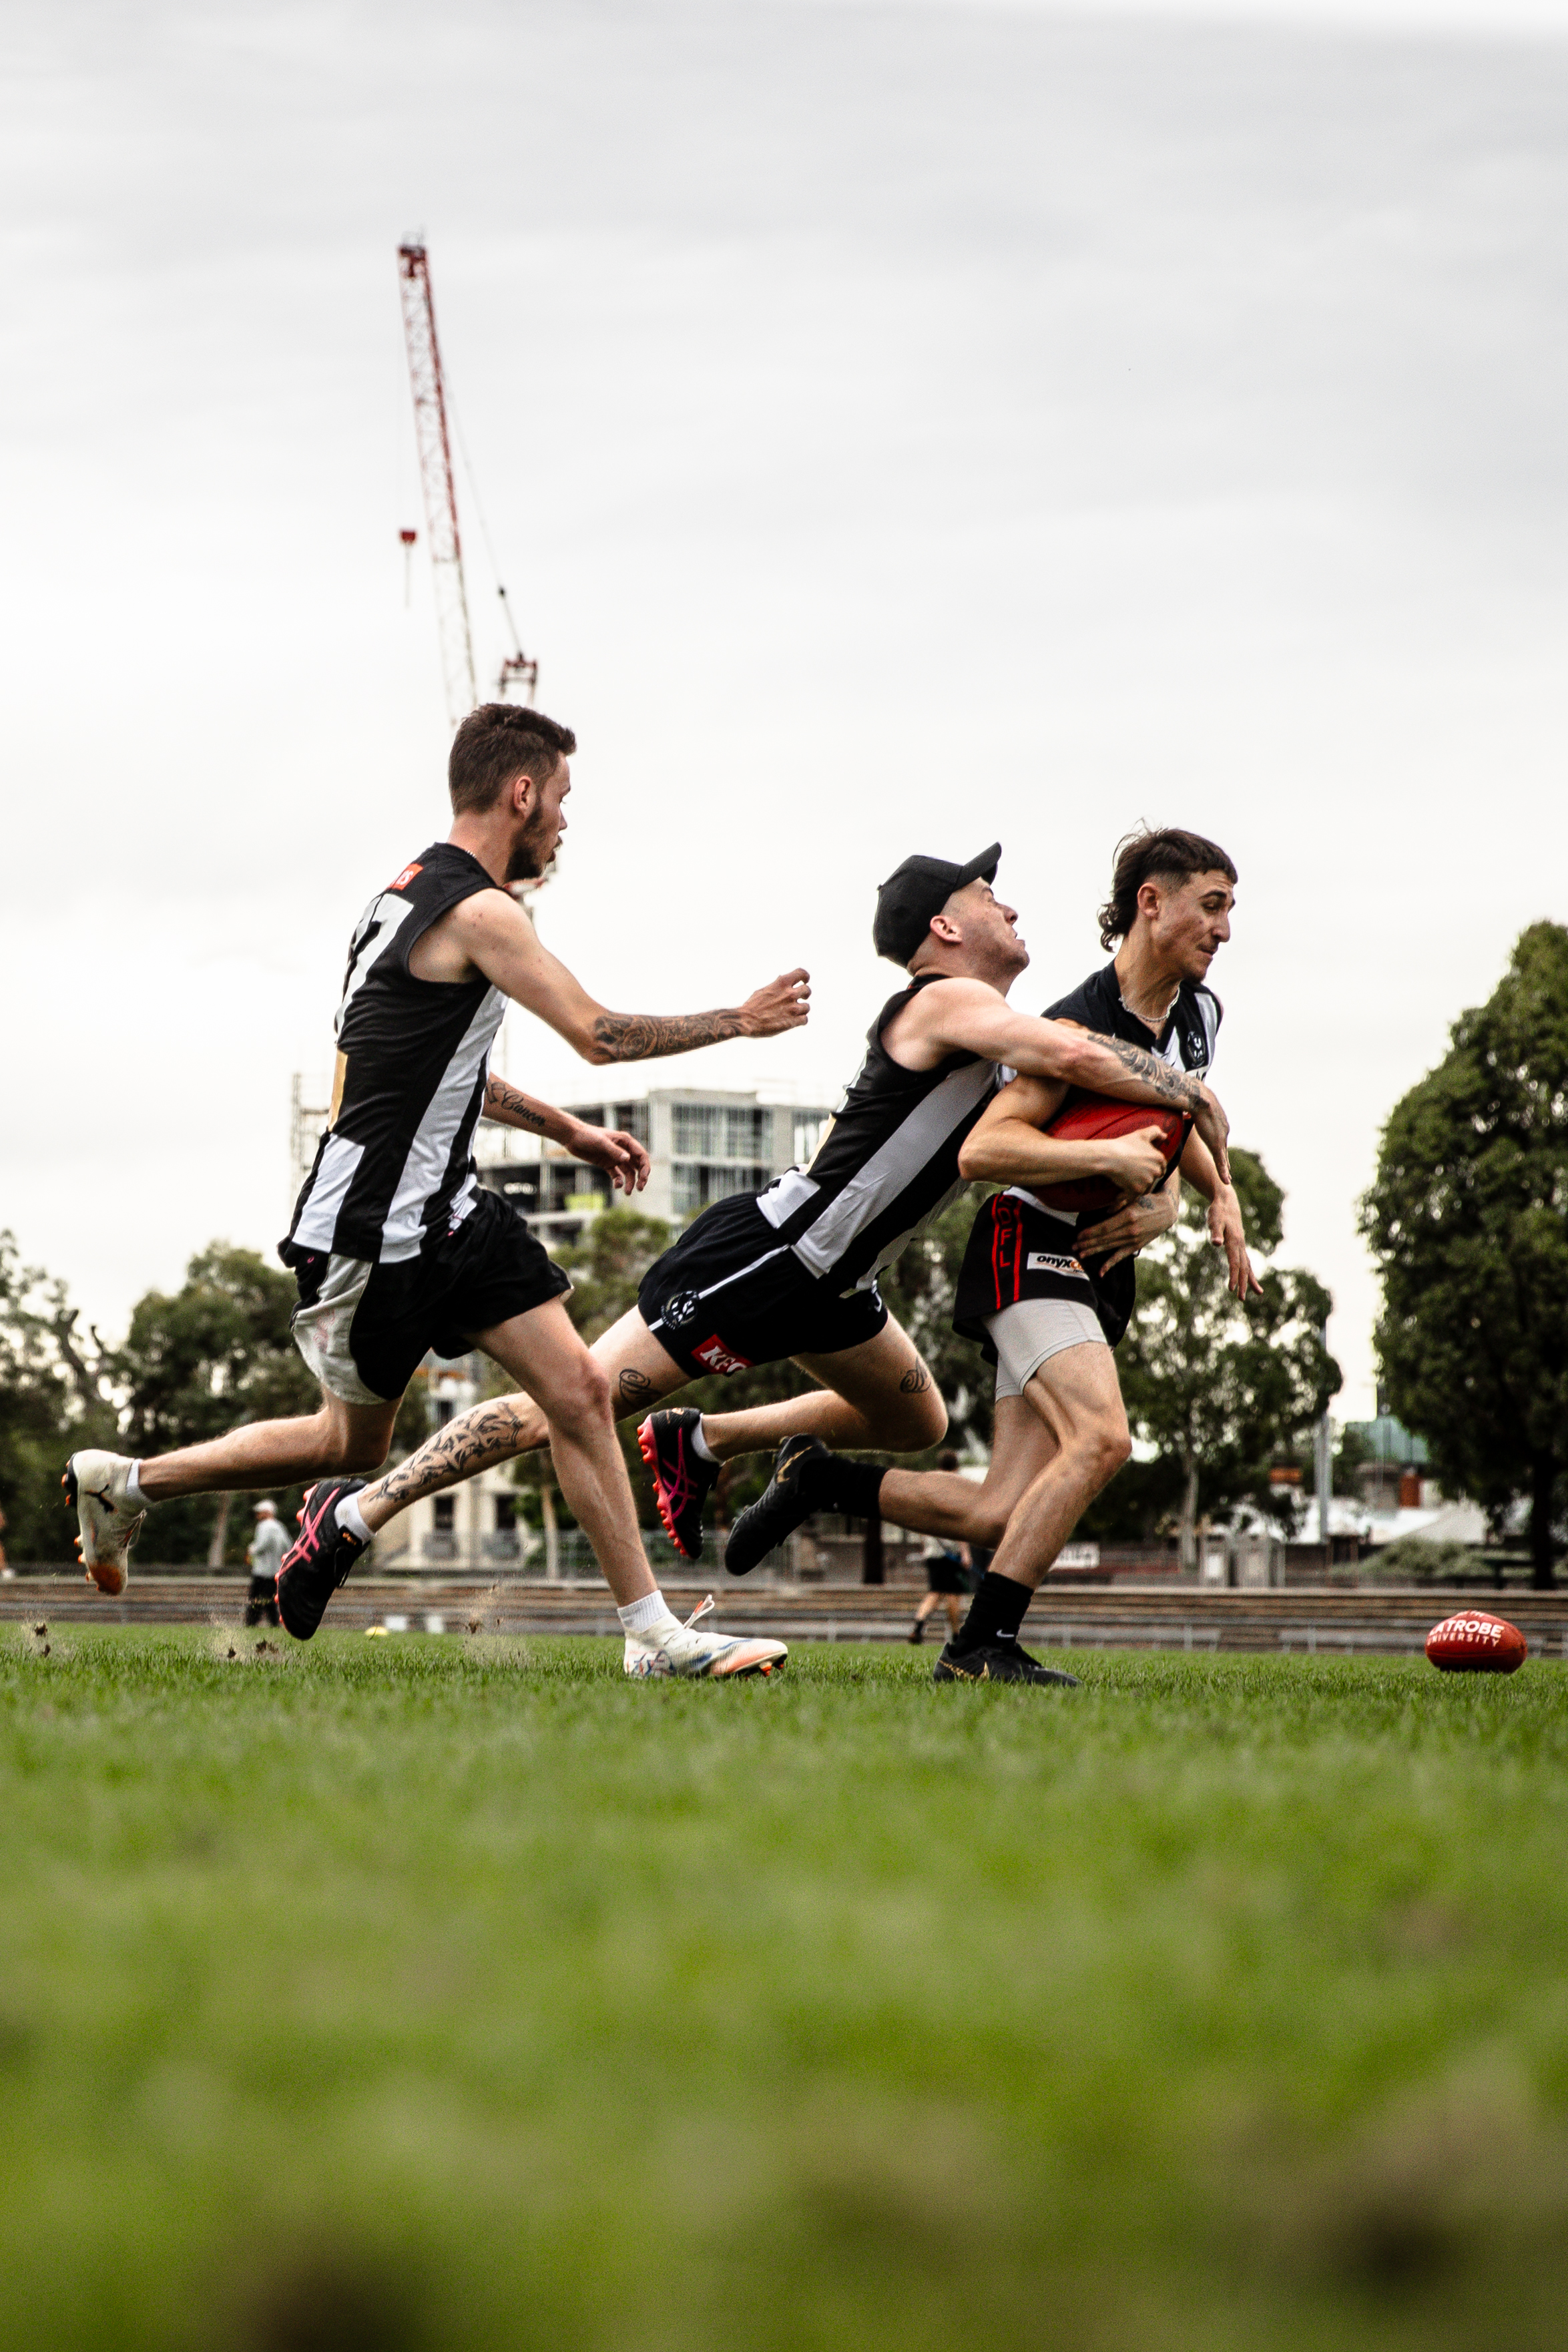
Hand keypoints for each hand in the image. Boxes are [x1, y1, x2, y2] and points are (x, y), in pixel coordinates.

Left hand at [569, 1123, 650, 1194]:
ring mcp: (615, 1158)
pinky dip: (618, 1181)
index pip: (641, 1155)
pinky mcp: (607, 1164)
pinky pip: (617, 1175)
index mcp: (625, 1141)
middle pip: (638, 1165)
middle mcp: (623, 1150)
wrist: (572, 1137)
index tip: (644, 1178)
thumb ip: (614, 1151)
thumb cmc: (587, 1135)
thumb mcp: (601, 1142)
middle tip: (640, 1188)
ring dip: (630, 1182)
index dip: (645, 1167)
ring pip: (628, 1172)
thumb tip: (628, 1159)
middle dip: (641, 1177)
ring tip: (627, 1192)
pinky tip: (617, 1186)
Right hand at [739, 969, 809, 1036]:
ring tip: (792, 1013)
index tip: (804, 981)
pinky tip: (793, 1022)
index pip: (801, 973)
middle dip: (805, 995)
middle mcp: (789, 994)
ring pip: (807, 1007)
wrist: (746, 1021)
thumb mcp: (764, 990)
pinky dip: (800, 1021)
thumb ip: (776, 985)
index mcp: (782, 983)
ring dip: (801, 1010)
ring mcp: (792, 1008)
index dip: (805, 977)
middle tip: (801, 999)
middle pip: (807, 990)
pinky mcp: (792, 1022)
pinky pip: (804, 1019)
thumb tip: (781, 978)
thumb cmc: (752, 1006)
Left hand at [1076, 1185, 1178, 1272]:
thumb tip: (1104, 1215)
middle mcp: (1130, 1230)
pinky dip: (1110, 1264)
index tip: (1078, 1236)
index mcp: (1128, 1216)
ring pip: (1109, 1247)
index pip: (1104, 1228)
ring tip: (1081, 1254)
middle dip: (1087, 1243)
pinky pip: (1121, 1256)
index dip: (1090, 1233)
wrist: (1167, 1211)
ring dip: (1094, 1251)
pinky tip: (1100, 1272)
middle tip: (1074, 1247)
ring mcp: (1133, 1239)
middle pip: (1104, 1239)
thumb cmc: (1147, 1201)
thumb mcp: (1133, 1198)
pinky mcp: (1136, 1246)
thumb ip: (1118, 1206)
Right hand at [1103, 1125, 1170, 1195]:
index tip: (1143, 1168)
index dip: (1153, 1168)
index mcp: (1159, 1159)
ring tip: (1127, 1183)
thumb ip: (1156, 1132)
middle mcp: (1156, 1171)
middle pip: (1154, 1179)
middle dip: (1146, 1179)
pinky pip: (1133, 1196)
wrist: (1110, 1156)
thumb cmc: (1124, 1144)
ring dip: (1138, 1188)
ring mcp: (1147, 1182)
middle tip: (1133, 1175)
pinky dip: (1127, 1196)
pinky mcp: (1137, 1191)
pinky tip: (1119, 1195)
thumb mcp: (1142, 1134)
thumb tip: (1165, 1136)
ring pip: (1145, 1189)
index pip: (1162, 1168)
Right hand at [1189, 1083, 1230, 1186]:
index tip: (1220, 1155)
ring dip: (1225, 1169)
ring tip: (1227, 1179)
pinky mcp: (1217, 1143)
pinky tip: (1225, 1180)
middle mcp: (1223, 1130)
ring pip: (1223, 1158)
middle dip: (1225, 1160)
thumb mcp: (1191, 1108)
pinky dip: (1223, 1171)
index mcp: (1218, 1122)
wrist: (1198, 1098)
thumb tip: (1181, 1111)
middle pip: (1223, 1149)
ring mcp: (1221, 1137)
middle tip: (1227, 1170)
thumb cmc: (1191, 1098)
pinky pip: (1220, 1161)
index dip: (1219, 1148)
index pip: (1218, 1138)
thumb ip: (1189, 1113)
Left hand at [1207, 1184, 1262, 1300]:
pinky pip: (1245, 1261)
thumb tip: (1216, 1243)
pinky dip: (1248, 1272)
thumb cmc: (1218, 1212)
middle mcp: (1240, 1245)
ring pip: (1247, 1265)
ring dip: (1250, 1280)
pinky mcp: (1239, 1245)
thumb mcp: (1214, 1221)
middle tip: (1241, 1299)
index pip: (1234, 1262)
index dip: (1233, 1276)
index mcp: (1233, 1242)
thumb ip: (1215, 1232)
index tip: (1231, 1289)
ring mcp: (1241, 1246)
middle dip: (1242, 1283)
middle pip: (1243, 1267)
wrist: (1227, 1203)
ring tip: (1258, 1293)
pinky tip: (1249, 1280)